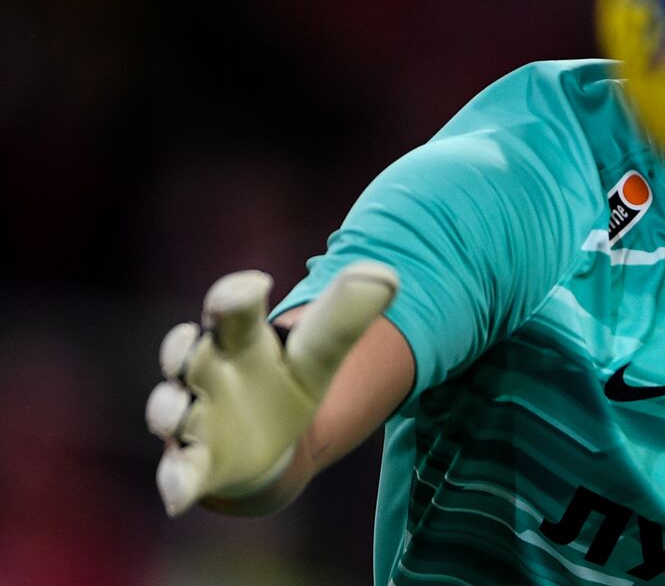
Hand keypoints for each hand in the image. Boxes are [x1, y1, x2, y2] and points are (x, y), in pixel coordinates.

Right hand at [145, 261, 396, 515]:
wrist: (267, 441)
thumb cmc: (287, 382)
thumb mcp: (320, 353)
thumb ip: (346, 316)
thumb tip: (389, 274)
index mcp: (240, 339)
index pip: (233, 310)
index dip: (237, 295)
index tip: (256, 284)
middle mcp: (205, 371)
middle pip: (185, 353)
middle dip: (180, 347)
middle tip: (188, 342)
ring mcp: (191, 417)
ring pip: (169, 408)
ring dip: (169, 411)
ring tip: (177, 414)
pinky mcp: (192, 463)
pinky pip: (176, 472)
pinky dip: (175, 482)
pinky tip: (177, 496)